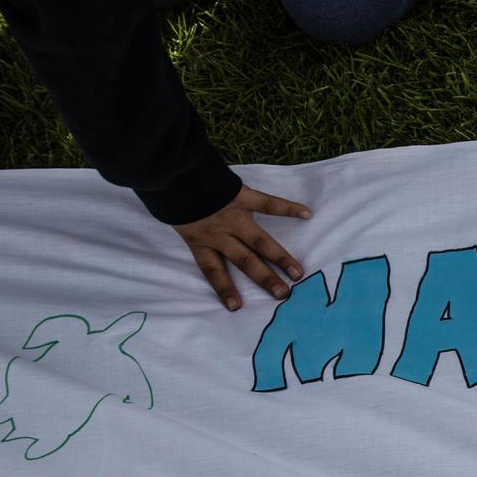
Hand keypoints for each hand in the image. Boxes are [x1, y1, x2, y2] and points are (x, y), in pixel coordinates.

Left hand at [170, 185, 311, 310]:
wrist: (170, 168)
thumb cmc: (169, 193)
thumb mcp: (172, 218)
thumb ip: (187, 228)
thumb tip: (195, 233)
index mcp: (200, 241)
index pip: (213, 271)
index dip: (224, 289)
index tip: (236, 307)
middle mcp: (220, 234)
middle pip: (245, 261)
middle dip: (265, 278)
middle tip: (283, 295)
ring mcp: (234, 216)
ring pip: (259, 242)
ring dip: (280, 258)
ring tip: (297, 273)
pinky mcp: (242, 197)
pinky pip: (268, 204)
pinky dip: (287, 208)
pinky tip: (306, 214)